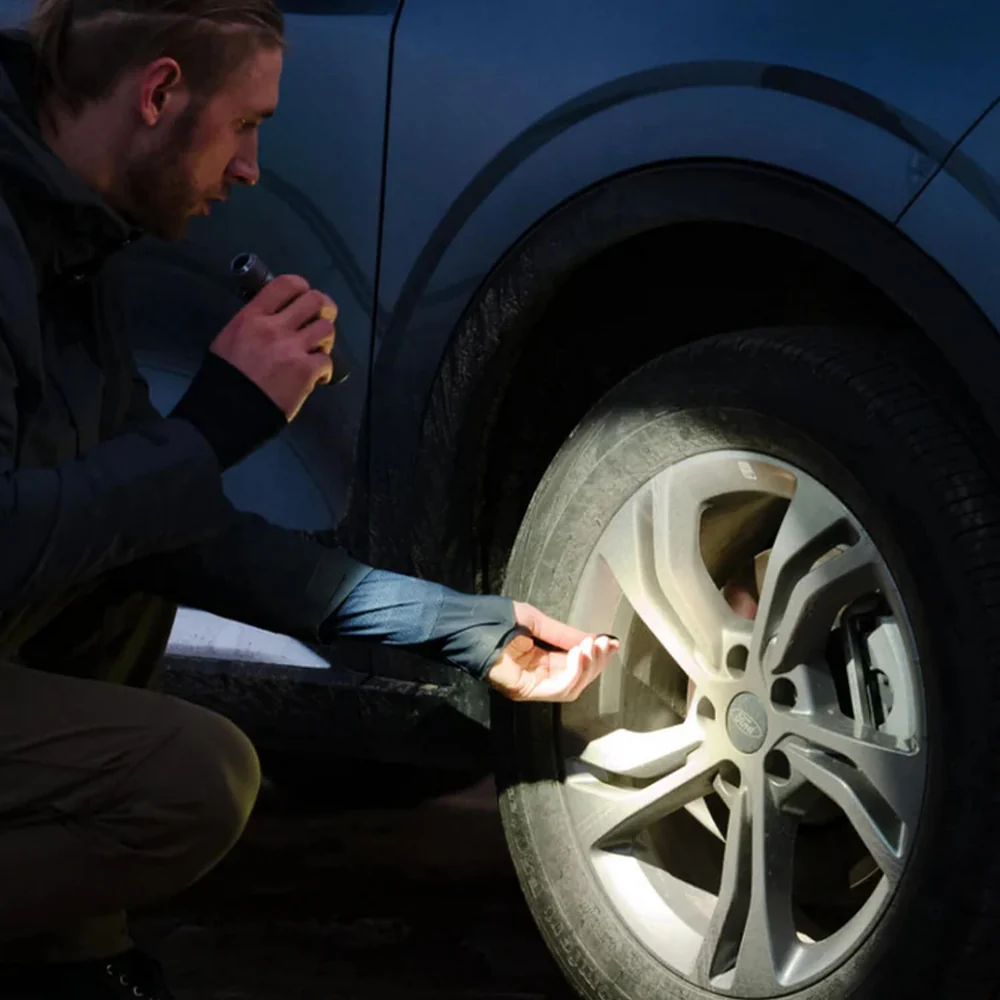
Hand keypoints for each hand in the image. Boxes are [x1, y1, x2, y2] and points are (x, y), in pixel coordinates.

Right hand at [211, 274, 337, 419]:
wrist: (228, 413)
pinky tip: (317, 378)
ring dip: (326, 340)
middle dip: (324, 309)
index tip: (304, 299)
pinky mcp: (305, 372)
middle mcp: (274, 327)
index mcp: (252, 316)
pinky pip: (328, 361)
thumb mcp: (230, 338)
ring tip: (317, 352)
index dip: (302, 288)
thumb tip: (276, 318)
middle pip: (316, 300)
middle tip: (320, 321)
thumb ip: (254, 323)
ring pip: (327, 328)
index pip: (286, 284)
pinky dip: (325, 370)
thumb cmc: (223, 378)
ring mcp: (292, 349)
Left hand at [486, 601, 620, 701]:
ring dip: (587, 668)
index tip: (610, 642)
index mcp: (539, 658)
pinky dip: (573, 674)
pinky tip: (578, 655)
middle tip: (603, 644)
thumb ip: (564, 634)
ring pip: (571, 687)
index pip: (574, 664)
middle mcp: (537, 675)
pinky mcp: (524, 690)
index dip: (595, 654)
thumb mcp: (536, 621)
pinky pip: (557, 689)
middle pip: (577, 678)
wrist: (463, 622)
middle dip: (595, 661)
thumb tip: (595, 641)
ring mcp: (530, 685)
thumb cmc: (491, 617)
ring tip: (590, 647)